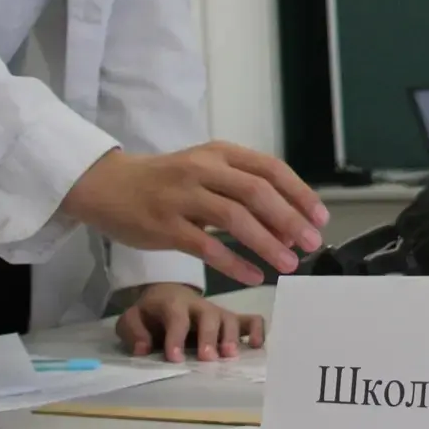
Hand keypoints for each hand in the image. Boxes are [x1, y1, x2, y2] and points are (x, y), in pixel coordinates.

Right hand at [61, 142, 328, 285]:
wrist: (108, 185)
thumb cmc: (166, 180)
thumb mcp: (205, 170)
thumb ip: (242, 188)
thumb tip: (287, 221)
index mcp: (219, 153)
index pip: (270, 169)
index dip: (299, 193)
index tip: (320, 217)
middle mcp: (203, 170)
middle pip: (256, 192)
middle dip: (289, 219)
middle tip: (310, 243)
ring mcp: (182, 197)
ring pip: (234, 219)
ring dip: (266, 243)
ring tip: (289, 264)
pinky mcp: (164, 225)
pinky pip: (206, 247)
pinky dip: (234, 262)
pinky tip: (254, 275)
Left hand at [115, 283, 264, 362]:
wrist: (167, 296)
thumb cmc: (150, 314)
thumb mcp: (132, 319)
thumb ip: (133, 331)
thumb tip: (143, 349)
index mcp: (172, 303)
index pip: (176, 317)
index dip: (176, 337)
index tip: (175, 358)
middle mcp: (199, 305)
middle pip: (208, 316)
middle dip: (209, 337)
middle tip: (207, 358)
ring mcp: (218, 312)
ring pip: (230, 318)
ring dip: (231, 337)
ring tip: (230, 356)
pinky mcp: (232, 319)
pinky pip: (251, 320)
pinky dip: (257, 331)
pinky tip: (256, 346)